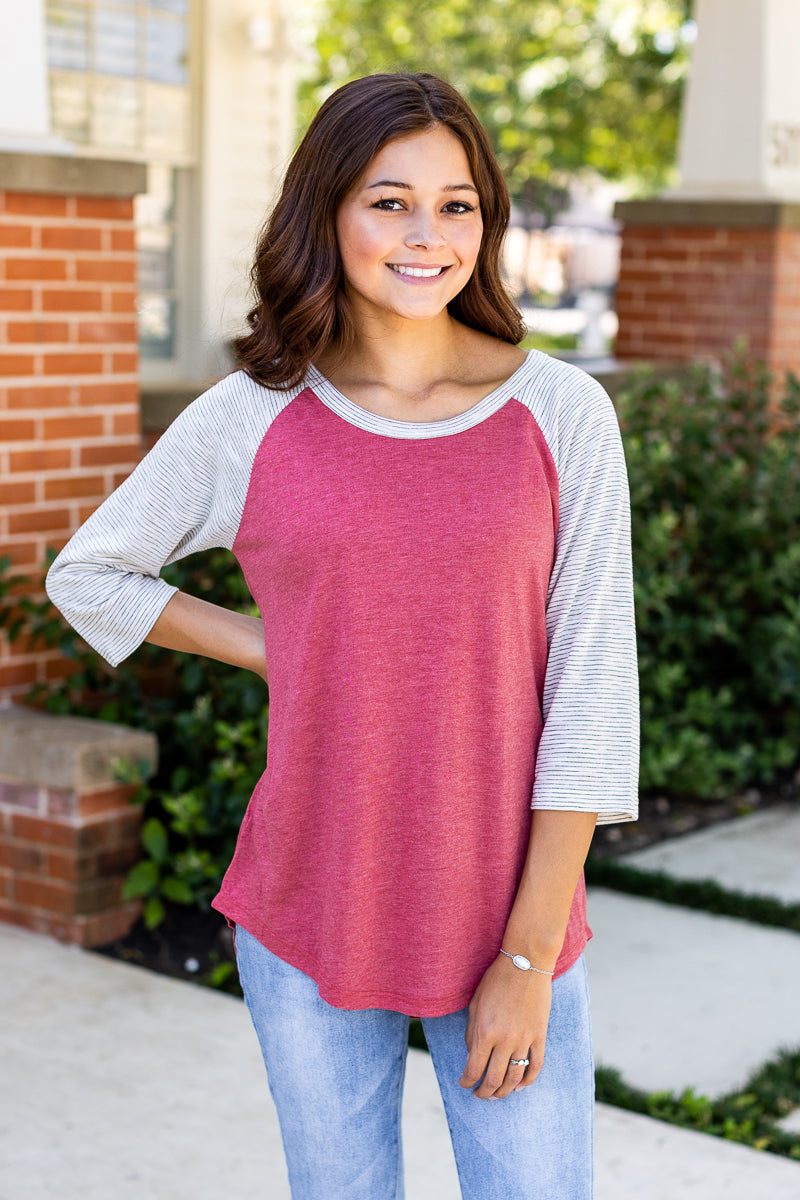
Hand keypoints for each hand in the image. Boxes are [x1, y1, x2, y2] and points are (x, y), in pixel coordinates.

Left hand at [458, 953, 552, 1098]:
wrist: (525, 963)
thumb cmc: (495, 980)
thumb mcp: (475, 1005)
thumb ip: (472, 1034)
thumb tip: (472, 1058)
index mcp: (485, 1032)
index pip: (474, 1069)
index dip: (467, 1081)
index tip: (464, 1084)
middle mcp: (505, 1040)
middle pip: (494, 1079)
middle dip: (484, 1092)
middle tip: (479, 1094)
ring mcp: (525, 1039)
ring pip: (515, 1077)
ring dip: (504, 1091)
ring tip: (496, 1094)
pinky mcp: (540, 1036)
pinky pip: (535, 1065)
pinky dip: (528, 1080)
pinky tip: (519, 1086)